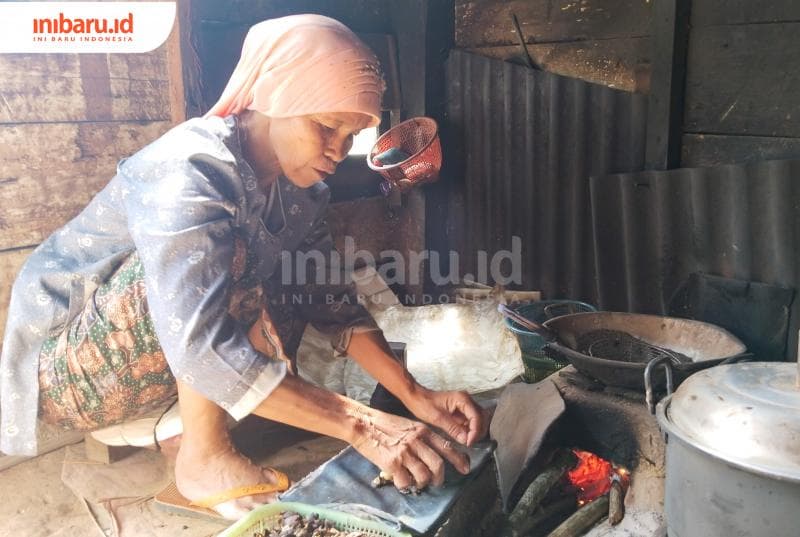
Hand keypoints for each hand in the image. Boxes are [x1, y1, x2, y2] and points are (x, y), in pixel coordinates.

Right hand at [349, 407, 469, 490]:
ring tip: (418, 483)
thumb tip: (432, 453)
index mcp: (423, 430)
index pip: (447, 446)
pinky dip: (406, 485)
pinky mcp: (392, 463)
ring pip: (424, 475)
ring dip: (423, 483)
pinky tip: (402, 482)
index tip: (466, 468)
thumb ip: (421, 437)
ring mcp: (404, 452)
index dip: (459, 460)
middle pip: (438, 465)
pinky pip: (405, 481)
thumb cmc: (384, 424)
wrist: (363, 423)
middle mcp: (416, 441)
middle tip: (437, 483)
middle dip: (440, 478)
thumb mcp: (408, 425)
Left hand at [406, 387, 488, 446]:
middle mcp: (466, 401)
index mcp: (462, 399)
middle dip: (477, 432)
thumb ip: (453, 429)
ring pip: (476, 421)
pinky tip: (463, 437)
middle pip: (480, 418)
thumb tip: (465, 440)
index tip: (469, 442)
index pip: (476, 416)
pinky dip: (468, 431)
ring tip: (466, 441)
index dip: (475, 431)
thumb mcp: (437, 418)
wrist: (416, 398)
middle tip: (469, 443)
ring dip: (474, 432)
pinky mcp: (460, 412)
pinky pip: (469, 422)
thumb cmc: (424, 404)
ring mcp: (464, 406)